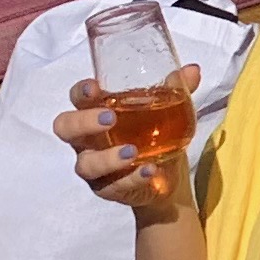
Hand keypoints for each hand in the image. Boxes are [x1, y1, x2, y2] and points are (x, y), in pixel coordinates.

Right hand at [55, 67, 194, 222]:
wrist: (165, 175)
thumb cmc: (153, 133)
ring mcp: (95, 168)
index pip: (77, 99)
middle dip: (83, 122)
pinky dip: (132, 178)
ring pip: (85, 164)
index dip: (80, 92)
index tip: (94, 88)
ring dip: (107, 157)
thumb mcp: (166, 109)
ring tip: (132, 151)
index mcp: (95, 113)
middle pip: (66, 129)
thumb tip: (193, 70)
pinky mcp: (109, 189)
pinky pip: (114, 187)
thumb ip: (176, 89)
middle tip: (110, 118)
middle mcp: (87, 140)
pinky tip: (149, 170)